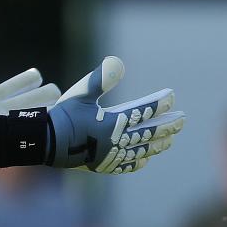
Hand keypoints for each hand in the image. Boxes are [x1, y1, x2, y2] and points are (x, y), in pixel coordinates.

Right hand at [47, 56, 184, 173]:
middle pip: (148, 132)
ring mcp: (110, 155)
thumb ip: (100, 78)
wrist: (44, 142)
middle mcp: (116, 141)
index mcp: (112, 122)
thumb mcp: (80, 93)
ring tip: (169, 139)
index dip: (159, 104)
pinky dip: (138, 161)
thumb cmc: (62, 115)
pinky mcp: (101, 165)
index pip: (143, 111)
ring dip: (157, 143)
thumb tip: (117, 61)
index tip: (171, 96)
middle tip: (182, 120)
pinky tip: (145, 159)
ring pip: (141, 150)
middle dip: (166, 125)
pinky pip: (126, 165)